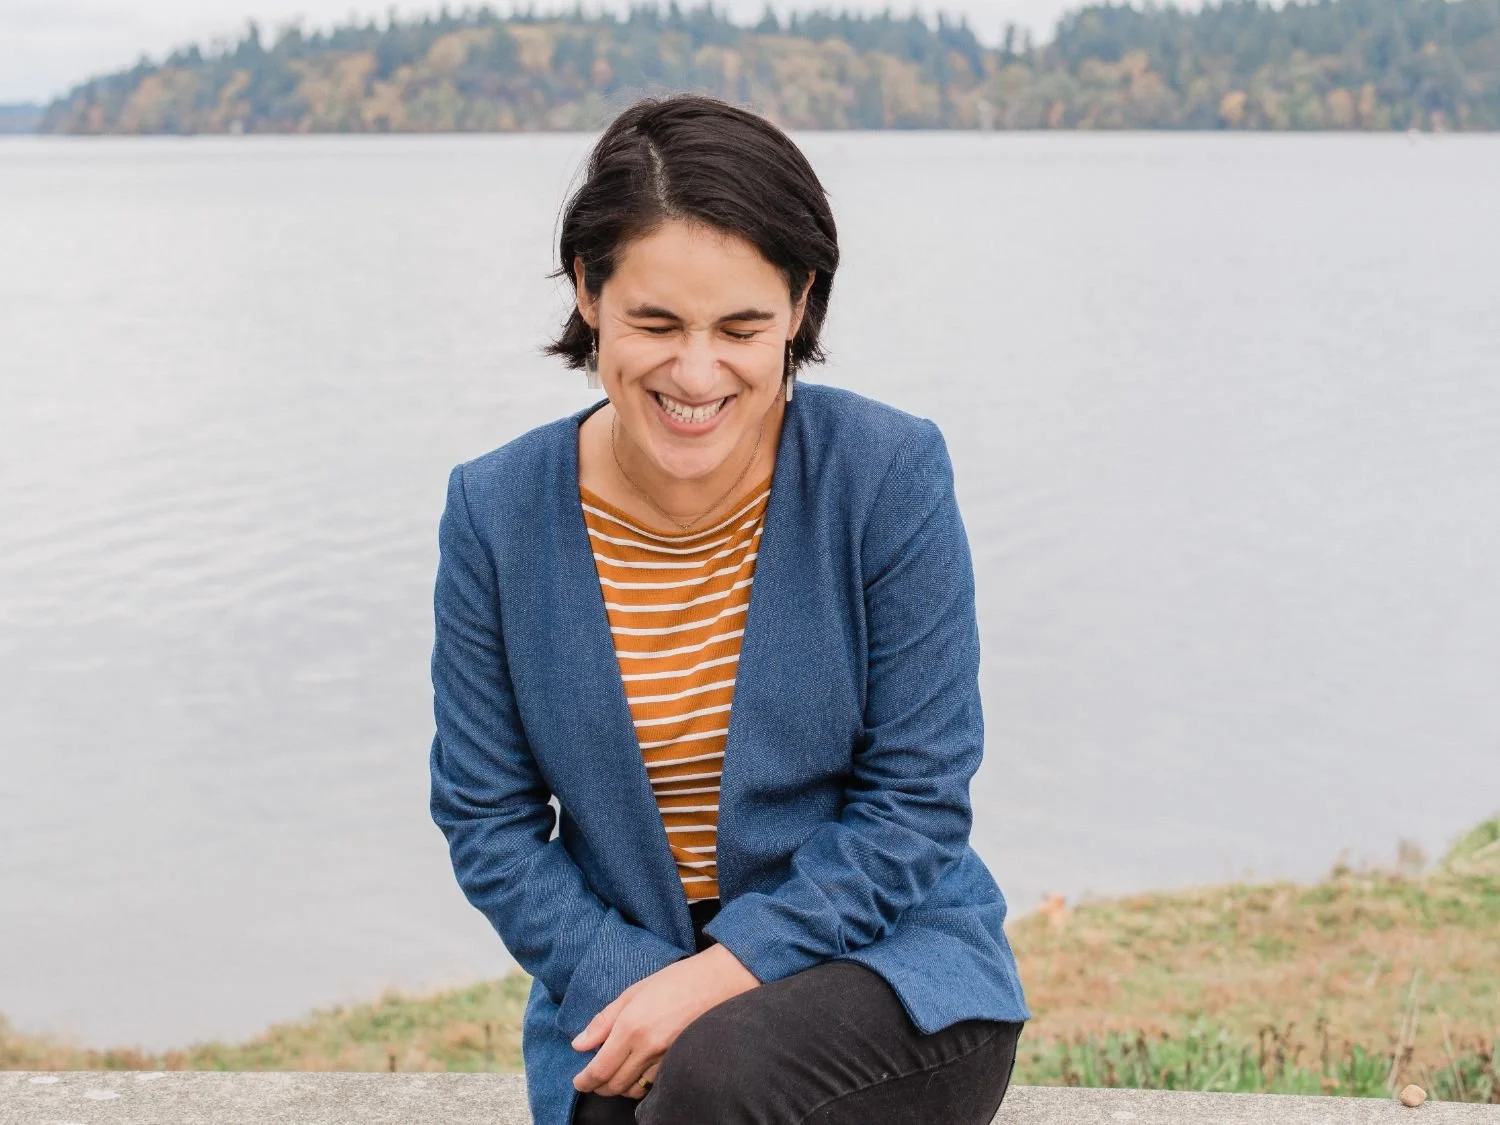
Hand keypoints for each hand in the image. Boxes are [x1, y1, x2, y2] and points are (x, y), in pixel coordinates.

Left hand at [571, 943, 758, 1097]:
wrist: (716, 983)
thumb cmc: (674, 981)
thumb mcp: (632, 993)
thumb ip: (603, 1021)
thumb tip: (579, 1044)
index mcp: (630, 1027)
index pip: (600, 1069)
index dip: (584, 1081)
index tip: (578, 1081)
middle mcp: (646, 1048)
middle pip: (614, 1085)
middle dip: (598, 1086)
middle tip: (592, 1077)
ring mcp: (665, 1058)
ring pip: (633, 1090)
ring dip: (619, 1087)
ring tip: (614, 1073)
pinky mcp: (678, 1062)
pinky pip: (653, 1084)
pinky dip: (640, 1083)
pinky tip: (637, 1071)